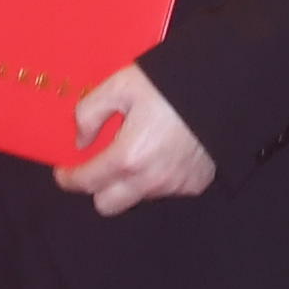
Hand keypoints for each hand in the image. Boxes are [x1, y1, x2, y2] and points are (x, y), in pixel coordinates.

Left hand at [59, 64, 217, 213]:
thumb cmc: (170, 83)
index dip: (68, 178)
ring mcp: (175, 185)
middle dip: (98, 188)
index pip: (87, 182)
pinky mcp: (195, 184)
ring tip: (138, 150)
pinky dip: (158, 176)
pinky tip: (164, 151)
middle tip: (100, 165)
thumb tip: (80, 139)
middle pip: (107, 205)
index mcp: (127, 157)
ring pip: (137, 197)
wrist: (225, 85)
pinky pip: (166, 189)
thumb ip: (90, 112)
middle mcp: (150, 180)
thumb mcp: (121, 85)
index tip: (63, 173)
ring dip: (130, 181)